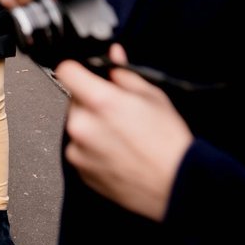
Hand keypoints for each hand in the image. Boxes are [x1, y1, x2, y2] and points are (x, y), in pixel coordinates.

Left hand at [54, 43, 192, 221]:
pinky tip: (118, 152)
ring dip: (92, 126)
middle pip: (74, 99)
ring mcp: (79, 150)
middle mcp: (83, 126)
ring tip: (122, 136)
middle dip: (92, 101)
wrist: (177, 186)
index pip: (67, 70)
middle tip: (118, 112)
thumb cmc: (169, 144)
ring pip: (77, 125)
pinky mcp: (80, 170)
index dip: (78, 69)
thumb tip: (113, 58)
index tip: (85, 73)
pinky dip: (93, 148)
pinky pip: (80, 149)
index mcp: (100, 102)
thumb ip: (124, 75)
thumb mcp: (153, 96)